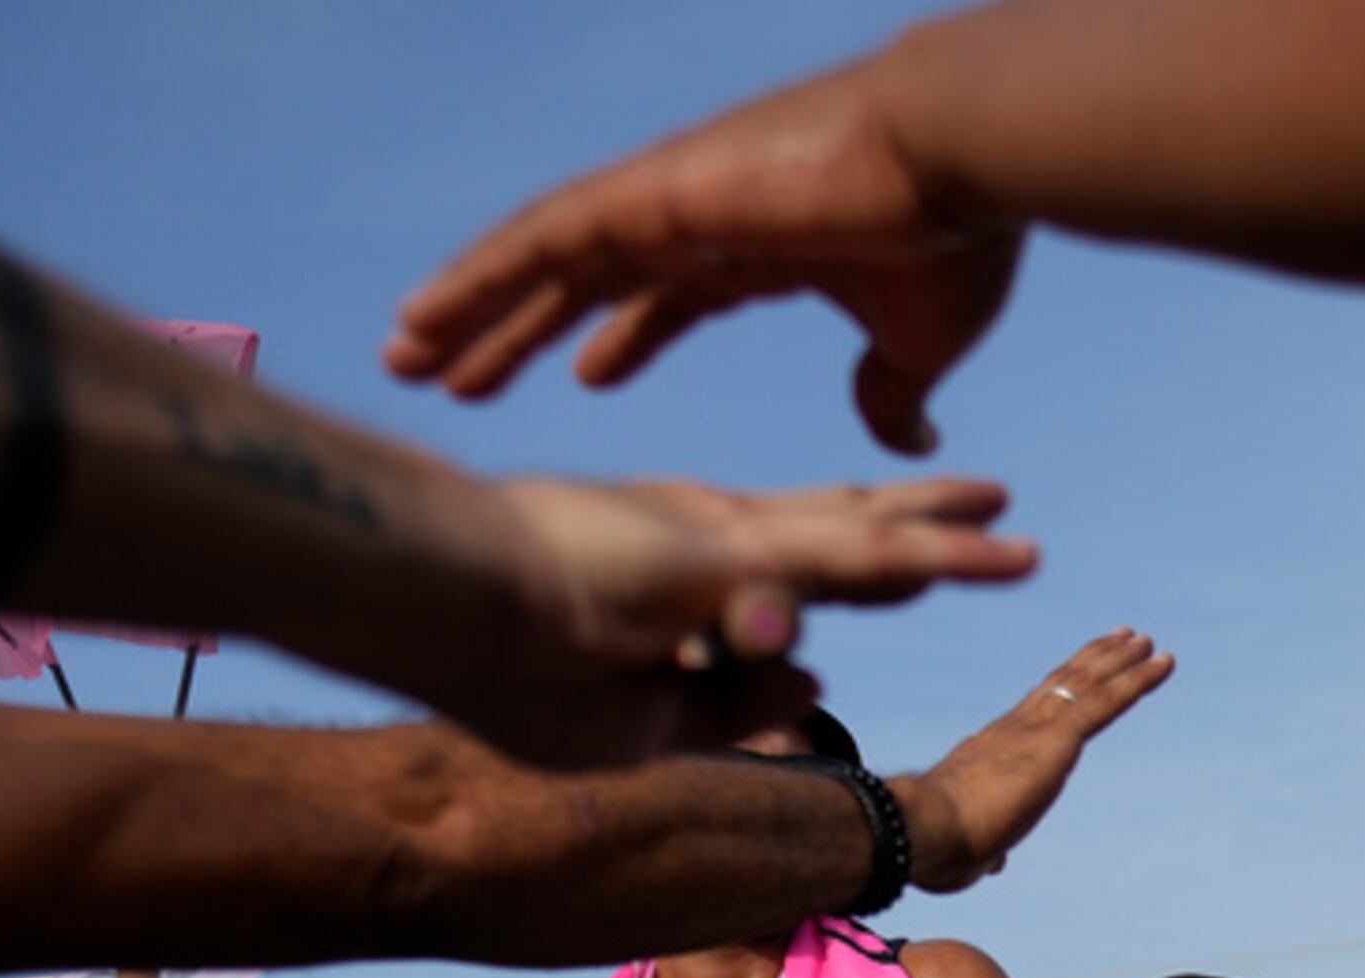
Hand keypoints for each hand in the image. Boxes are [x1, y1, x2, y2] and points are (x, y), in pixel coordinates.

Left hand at [384, 55, 1023, 456]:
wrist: (959, 154)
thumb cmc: (954, 237)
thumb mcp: (917, 342)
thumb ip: (893, 390)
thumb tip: (898, 437)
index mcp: (756, 248)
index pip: (665, 295)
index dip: (619, 335)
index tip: (582, 374)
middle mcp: (696, 218)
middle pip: (581, 281)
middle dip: (515, 328)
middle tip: (450, 373)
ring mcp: (664, 202)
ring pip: (542, 261)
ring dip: (471, 307)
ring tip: (405, 354)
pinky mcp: (647, 197)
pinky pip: (538, 242)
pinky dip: (477, 278)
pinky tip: (422, 315)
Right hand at [433, 475, 1037, 768]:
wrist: (442, 606)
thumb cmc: (503, 661)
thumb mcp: (639, 708)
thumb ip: (729, 696)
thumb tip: (817, 687)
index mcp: (688, 576)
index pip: (794, 568)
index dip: (863, 562)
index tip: (921, 563)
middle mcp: (716, 541)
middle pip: (845, 529)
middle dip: (920, 523)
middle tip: (992, 498)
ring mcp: (725, 540)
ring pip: (864, 537)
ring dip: (945, 534)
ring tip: (1015, 522)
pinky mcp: (730, 548)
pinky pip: (848, 553)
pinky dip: (919, 554)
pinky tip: (981, 553)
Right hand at [897, 631, 1178, 889]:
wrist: (922, 828)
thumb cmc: (935, 846)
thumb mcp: (969, 850)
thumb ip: (987, 851)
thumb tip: (994, 863)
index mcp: (991, 751)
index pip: (1032, 714)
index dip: (1059, 691)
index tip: (1079, 673)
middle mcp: (1013, 730)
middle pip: (1061, 684)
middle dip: (1094, 660)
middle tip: (1123, 638)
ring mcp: (1035, 730)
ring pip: (1087, 683)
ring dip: (1122, 661)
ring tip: (1148, 642)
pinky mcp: (1057, 740)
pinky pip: (1106, 702)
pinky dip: (1138, 680)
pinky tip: (1163, 662)